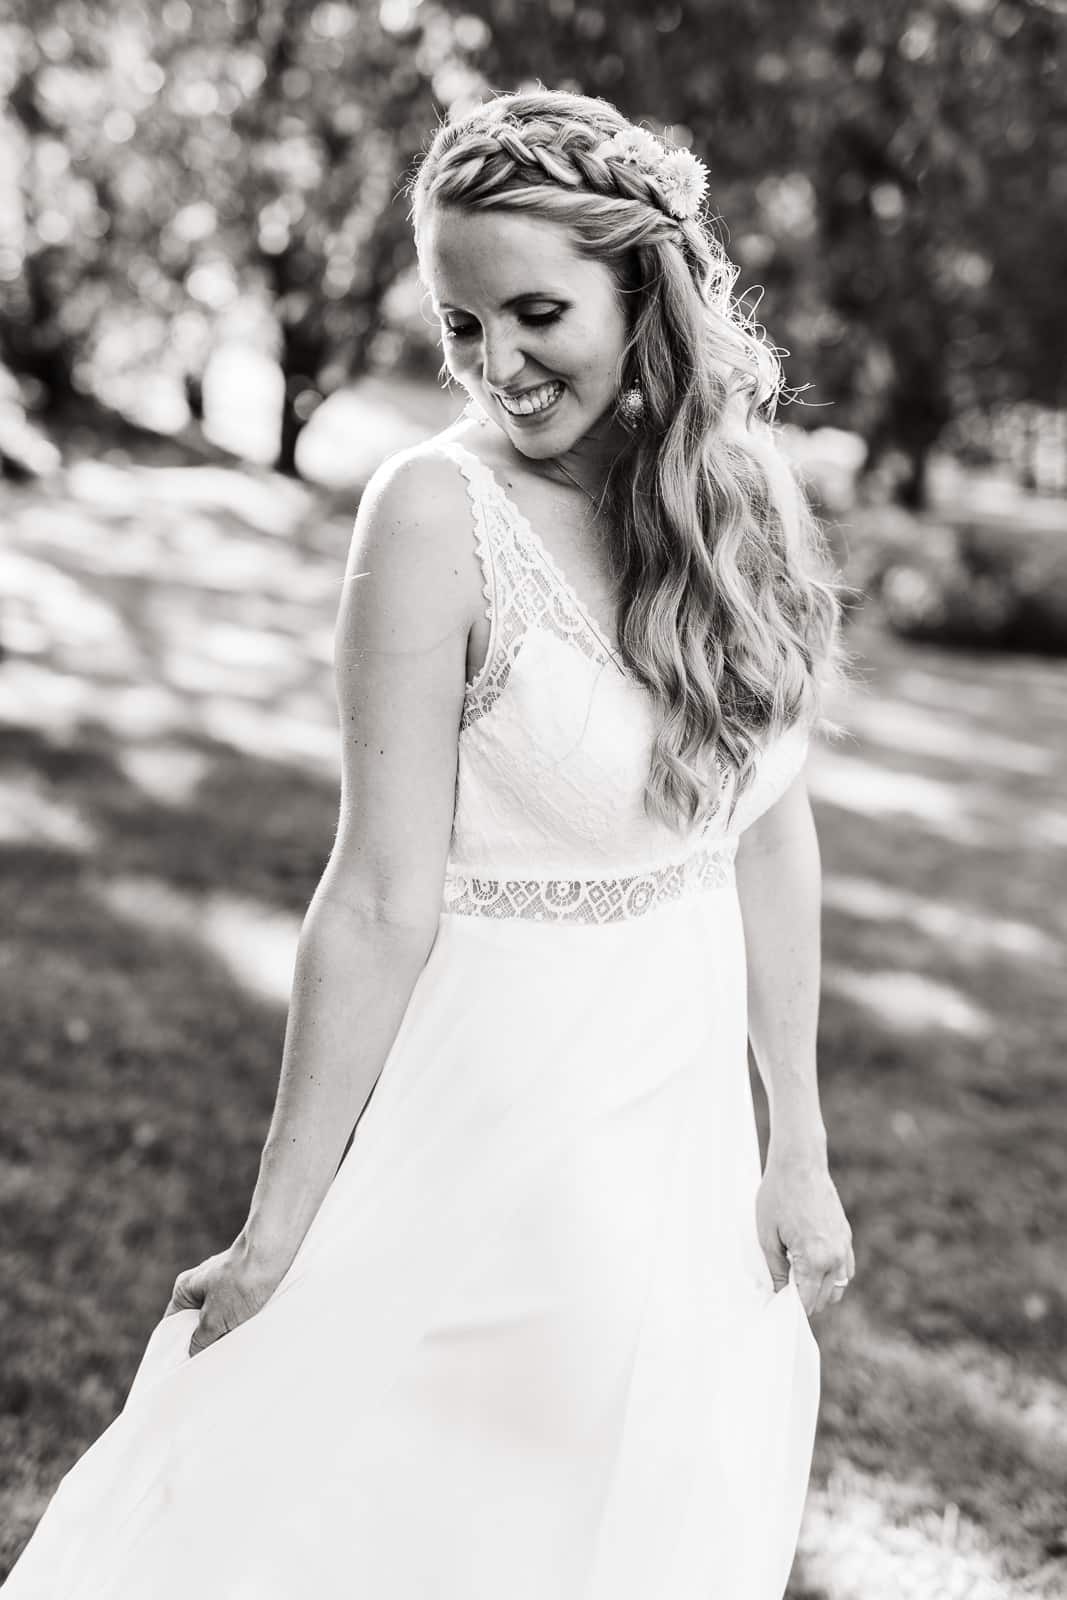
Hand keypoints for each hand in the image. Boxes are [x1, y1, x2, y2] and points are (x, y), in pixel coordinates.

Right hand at [163, 1238, 291, 1356]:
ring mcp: (225, 1284)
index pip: (173, 1325)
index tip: (182, 1368)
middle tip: (211, 1362)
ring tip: (233, 1347)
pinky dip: (240, 1322)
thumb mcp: (214, 1319)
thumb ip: (200, 1340)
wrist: (274, 1252)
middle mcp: (202, 1284)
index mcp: (186, 1289)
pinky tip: (248, 1333)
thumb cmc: (242, 1280)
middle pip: (198, 1323)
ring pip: (220, 1318)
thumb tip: (192, 1354)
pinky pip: (237, 1312)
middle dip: (205, 1341)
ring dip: (226, 1332)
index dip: (177, 1347)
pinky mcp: (245, 1285)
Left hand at [755, 1145, 853, 1316]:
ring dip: (821, 1290)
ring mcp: (844, 1246)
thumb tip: (779, 1293)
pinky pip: (846, 1269)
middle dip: (805, 1301)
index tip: (777, 1307)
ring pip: (839, 1287)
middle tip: (783, 1292)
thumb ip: (777, 1270)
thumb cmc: (778, 1196)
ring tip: (797, 1279)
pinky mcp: (846, 1235)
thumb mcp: (767, 1236)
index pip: (807, 1301)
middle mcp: (836, 1257)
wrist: (800, 1163)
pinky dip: (833, 1275)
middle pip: (825, 1299)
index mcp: (815, 1259)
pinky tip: (813, 1267)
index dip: (791, 1308)